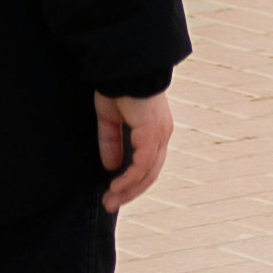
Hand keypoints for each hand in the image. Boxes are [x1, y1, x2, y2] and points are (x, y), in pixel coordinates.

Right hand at [97, 90, 174, 211]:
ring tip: (110, 201)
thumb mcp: (110, 119)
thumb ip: (111, 142)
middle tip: (110, 205)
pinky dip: (129, 179)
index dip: (133, 182)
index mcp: (155, 130)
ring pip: (148, 173)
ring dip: (128, 190)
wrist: (123, 68)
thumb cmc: (118, 87)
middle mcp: (162, 134)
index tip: (114, 194)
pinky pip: (142, 164)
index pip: (149, 164)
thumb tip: (110, 167)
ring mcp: (160, 134)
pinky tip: (116, 187)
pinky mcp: (152, 133)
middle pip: (151, 173)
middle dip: (130, 192)